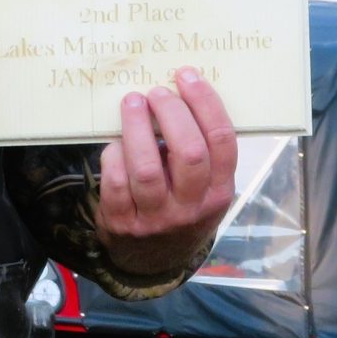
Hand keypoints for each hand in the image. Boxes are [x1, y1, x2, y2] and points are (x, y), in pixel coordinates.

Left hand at [97, 67, 238, 278]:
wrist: (154, 261)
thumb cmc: (183, 208)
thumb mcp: (205, 189)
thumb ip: (201, 152)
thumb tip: (178, 92)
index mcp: (219, 192)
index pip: (221, 141)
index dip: (205, 103)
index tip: (187, 76)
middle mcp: (191, 207)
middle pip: (188, 152)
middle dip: (171, 112)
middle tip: (157, 92)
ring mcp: (156, 218)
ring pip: (146, 168)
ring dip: (137, 127)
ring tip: (133, 102)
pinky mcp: (122, 223)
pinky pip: (115, 183)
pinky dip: (114, 155)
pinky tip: (116, 142)